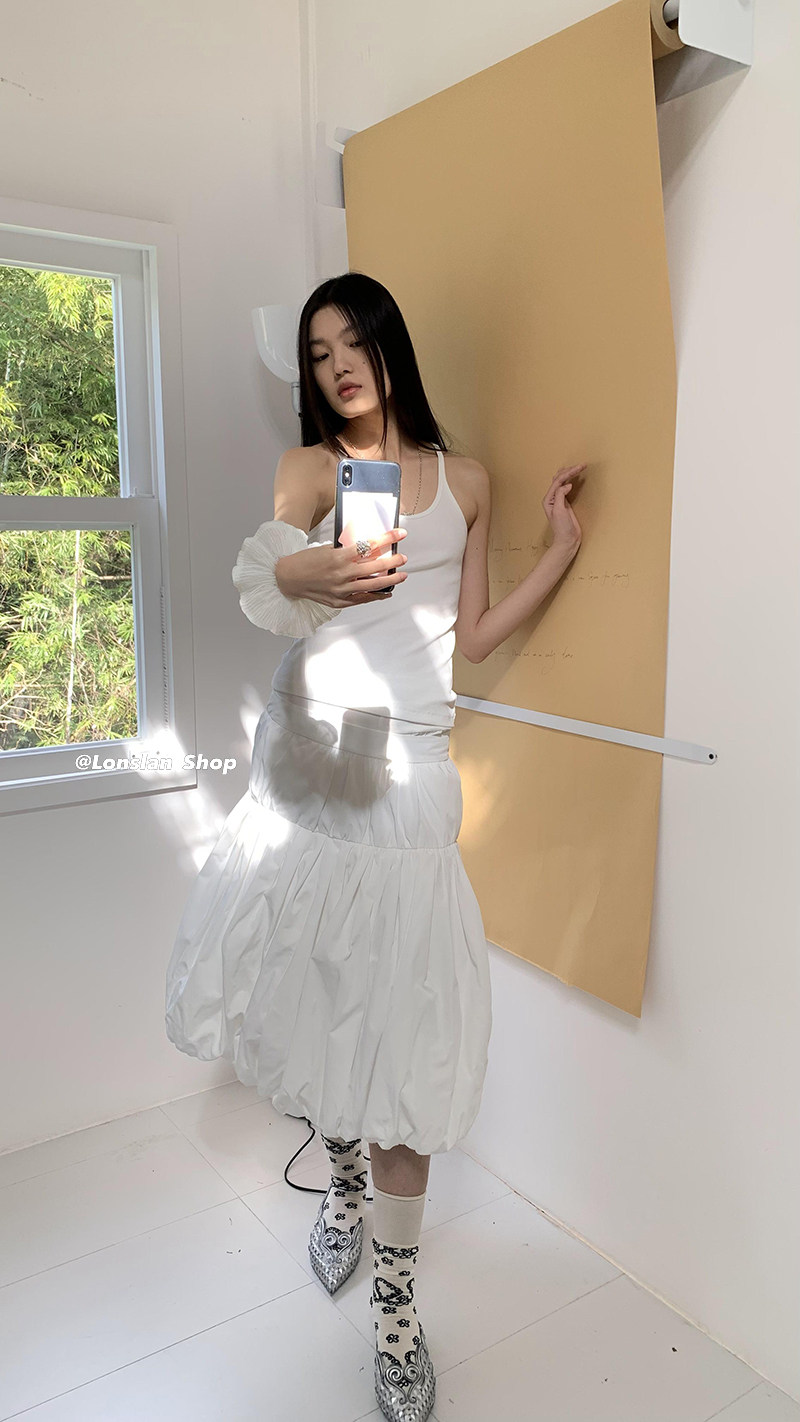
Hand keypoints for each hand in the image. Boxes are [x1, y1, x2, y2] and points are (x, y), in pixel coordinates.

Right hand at [276, 527, 408, 606]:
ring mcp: (341, 590)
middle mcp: (342, 575)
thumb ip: (347, 550)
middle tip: (403, 557)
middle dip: (393, 561)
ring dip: (390, 580)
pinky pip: (362, 599)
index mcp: (338, 557)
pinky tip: (386, 592)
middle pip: (375, 566)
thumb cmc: (306, 561)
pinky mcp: (340, 601)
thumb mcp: (326, 549)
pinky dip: (376, 595)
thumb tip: (368, 548)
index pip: (369, 545)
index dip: (387, 538)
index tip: (400, 533)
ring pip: (373, 585)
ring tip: (402, 575)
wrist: (288, 579)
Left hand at [543, 464, 585, 548]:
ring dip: (570, 473)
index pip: (558, 481)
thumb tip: (567, 484)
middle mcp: (552, 498)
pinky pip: (566, 488)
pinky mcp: (565, 503)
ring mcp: (558, 500)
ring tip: (579, 467)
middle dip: (570, 471)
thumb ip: (561, 496)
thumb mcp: (559, 511)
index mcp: (548, 499)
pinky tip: (575, 477)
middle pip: (559, 479)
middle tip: (582, 465)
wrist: (567, 539)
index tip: (580, 468)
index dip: (569, 473)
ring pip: (562, 482)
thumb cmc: (562, 527)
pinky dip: (571, 480)